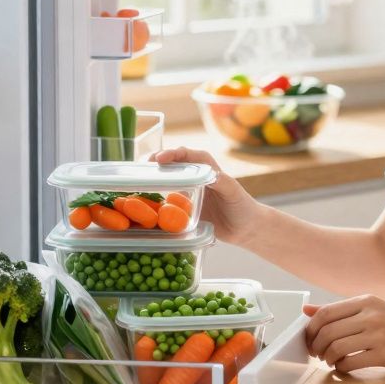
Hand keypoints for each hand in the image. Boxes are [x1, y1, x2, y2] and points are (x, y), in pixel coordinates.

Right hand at [151, 147, 266, 244]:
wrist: (246, 230)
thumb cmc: (244, 207)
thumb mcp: (235, 193)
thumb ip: (225, 183)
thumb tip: (212, 175)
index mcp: (208, 169)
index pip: (189, 155)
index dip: (174, 154)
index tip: (160, 158)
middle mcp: (196, 178)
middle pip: (174, 165)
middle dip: (157, 163)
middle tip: (142, 167)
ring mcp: (190, 194)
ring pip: (168, 181)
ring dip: (154, 179)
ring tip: (138, 181)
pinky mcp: (186, 209)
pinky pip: (168, 202)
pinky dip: (156, 201)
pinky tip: (145, 204)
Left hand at [303, 295, 384, 372]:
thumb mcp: (375, 308)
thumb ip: (342, 310)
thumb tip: (306, 309)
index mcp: (366, 301)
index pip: (325, 313)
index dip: (311, 330)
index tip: (310, 340)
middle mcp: (371, 314)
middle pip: (327, 331)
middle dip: (316, 346)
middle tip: (318, 354)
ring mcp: (378, 334)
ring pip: (336, 347)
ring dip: (328, 359)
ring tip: (331, 361)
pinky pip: (351, 362)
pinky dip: (342, 368)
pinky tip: (345, 368)